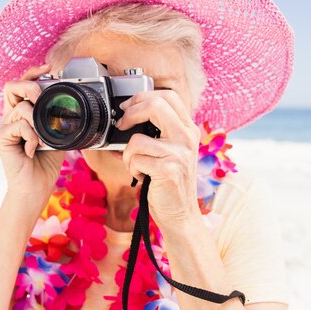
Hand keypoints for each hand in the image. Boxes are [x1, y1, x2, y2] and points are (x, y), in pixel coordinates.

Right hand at [0, 63, 65, 199]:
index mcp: (21, 114)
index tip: (49, 69)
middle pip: (11, 86)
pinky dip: (32, 135)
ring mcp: (3, 128)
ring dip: (37, 120)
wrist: (36, 186)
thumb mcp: (56, 134)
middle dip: (30, 86)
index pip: (21, 85)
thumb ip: (57, 118)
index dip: (32, 73)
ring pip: (21, 108)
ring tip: (42, 137)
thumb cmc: (46, 162)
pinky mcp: (0, 139)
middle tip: (42, 98)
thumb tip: (67, 103)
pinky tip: (34, 148)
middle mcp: (10, 118)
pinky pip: (19, 126)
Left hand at [116, 89, 201, 229]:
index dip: (142, 97)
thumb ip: (160, 131)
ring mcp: (180, 153)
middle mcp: (187, 137)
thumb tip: (129, 113)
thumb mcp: (170, 150)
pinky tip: (142, 177)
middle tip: (122, 126)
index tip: (128, 108)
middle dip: (130, 114)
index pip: (168, 96)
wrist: (180, 213)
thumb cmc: (168, 181)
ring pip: (137, 139)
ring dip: (128, 154)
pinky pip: (135, 159)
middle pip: (155, 105)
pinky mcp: (169, 170)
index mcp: (188, 128)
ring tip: (137, 165)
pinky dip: (132, 169)